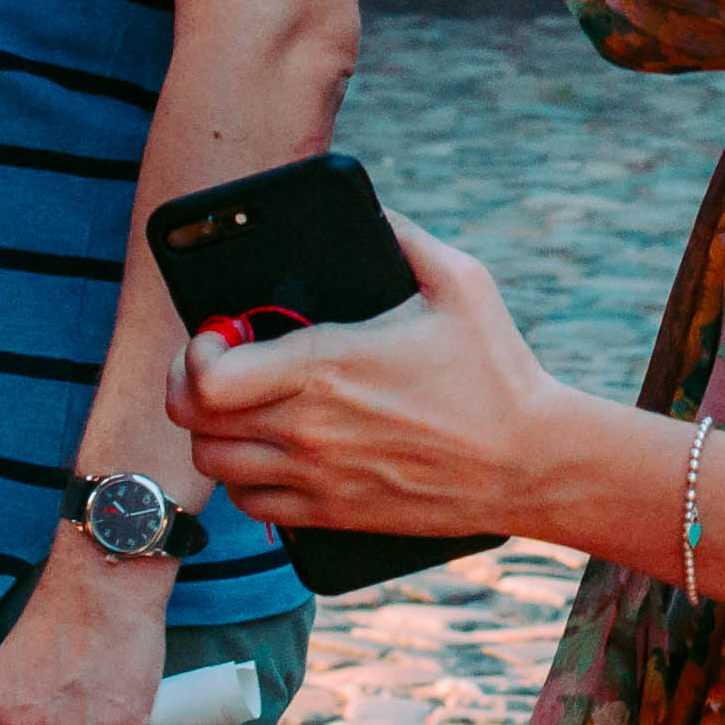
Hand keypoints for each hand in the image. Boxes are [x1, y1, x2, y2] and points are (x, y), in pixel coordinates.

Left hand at [175, 219, 569, 538]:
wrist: (531, 463)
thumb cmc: (498, 374)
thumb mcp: (461, 283)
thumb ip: (405, 237)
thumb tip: (371, 209)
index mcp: (326, 367)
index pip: (208, 377)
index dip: (197, 351)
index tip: (221, 333)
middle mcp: (309, 429)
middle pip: (194, 421)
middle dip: (193, 386)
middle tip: (222, 366)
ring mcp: (317, 478)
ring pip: (214, 464)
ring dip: (216, 432)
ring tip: (244, 409)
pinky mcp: (333, 515)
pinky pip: (252, 506)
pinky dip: (246, 480)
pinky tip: (272, 454)